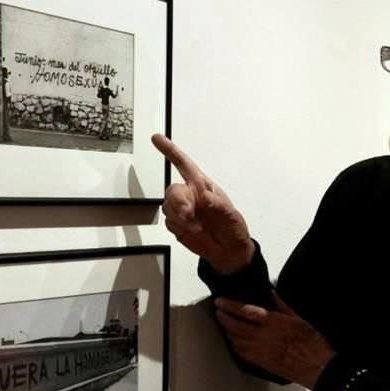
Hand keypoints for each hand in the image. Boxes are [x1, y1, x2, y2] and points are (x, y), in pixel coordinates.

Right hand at [151, 134, 254, 273]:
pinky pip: (169, 222)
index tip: (156, 139)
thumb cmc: (233, 228)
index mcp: (202, 185)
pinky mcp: (176, 224)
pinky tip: (191, 231)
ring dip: (180, 218)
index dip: (170, 151)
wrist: (228, 251)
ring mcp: (182, 209)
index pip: (183, 164)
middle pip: (173, 190)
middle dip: (178, 202)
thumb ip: (218, 206)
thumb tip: (205, 196)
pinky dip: (179, 227)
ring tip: (196, 227)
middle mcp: (190, 194)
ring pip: (167, 206)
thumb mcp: (231, 216)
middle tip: (188, 214)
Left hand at [215, 292, 335, 387]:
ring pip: (236, 340)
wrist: (318, 367)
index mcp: (274, 323)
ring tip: (224, 323)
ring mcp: (261, 351)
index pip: (246, 311)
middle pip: (236, 326)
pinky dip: (234, 345)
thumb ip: (281, 305)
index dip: (230, 306)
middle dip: (224, 318)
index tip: (220, 301)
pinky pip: (242, 353)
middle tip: (219, 311)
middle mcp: (264, 337)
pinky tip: (233, 340)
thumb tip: (270, 293)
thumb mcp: (298, 318)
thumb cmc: (312, 343)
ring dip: (227, 331)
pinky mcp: (261, 363)